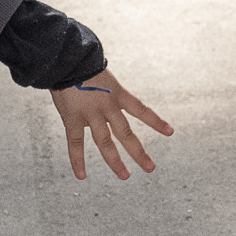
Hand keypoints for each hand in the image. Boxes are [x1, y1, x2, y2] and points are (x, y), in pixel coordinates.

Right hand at [50, 69, 172, 179]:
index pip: (141, 110)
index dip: (156, 121)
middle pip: (126, 134)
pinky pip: (76, 143)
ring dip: (115, 161)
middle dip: (139, 152)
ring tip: (125, 176)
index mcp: (117, 93)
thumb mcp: (103, 77)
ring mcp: (90, 114)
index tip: (170, 132)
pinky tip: (82, 176)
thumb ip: (107, 94)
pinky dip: (77, 160)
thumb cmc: (81, 65)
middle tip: (150, 168)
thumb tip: (107, 109)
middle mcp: (107, 106)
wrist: (64, 58)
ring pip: (105, 143)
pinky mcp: (72, 118)